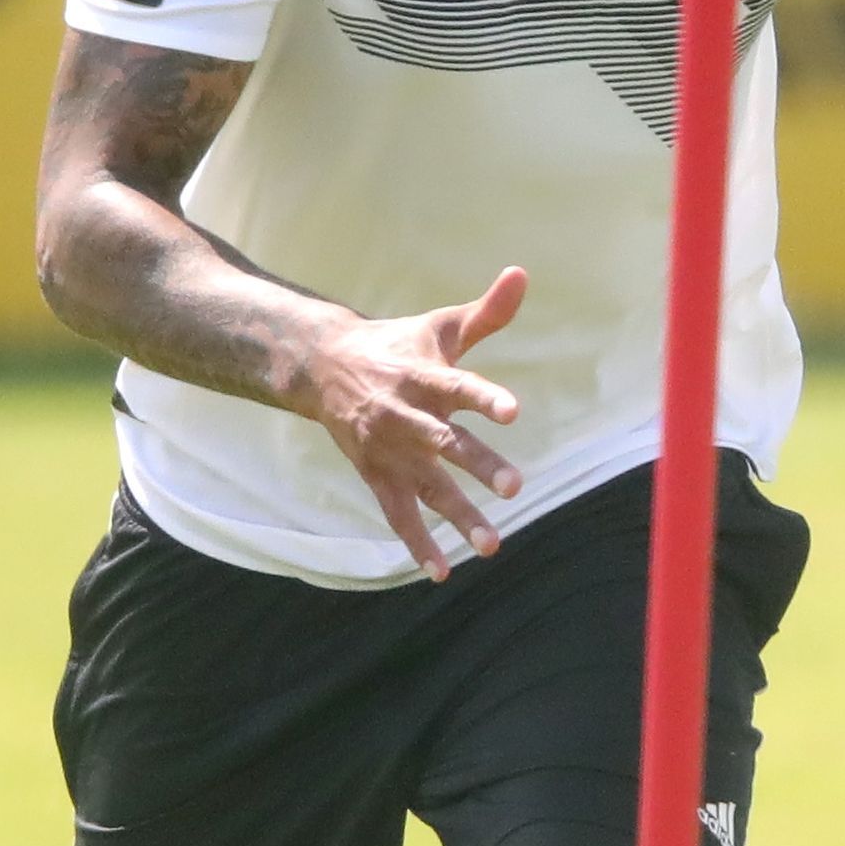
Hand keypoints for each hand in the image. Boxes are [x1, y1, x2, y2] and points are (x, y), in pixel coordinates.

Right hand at [293, 268, 529, 576]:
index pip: (458, 388)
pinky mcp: (376, 475)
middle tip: (515, 487)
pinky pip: (397, 514)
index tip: (512, 411)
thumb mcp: (439, 326)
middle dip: (479, 465)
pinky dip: (417, 544)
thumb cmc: (396, 344)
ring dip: (458, 516)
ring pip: (427, 487)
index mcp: (423, 377)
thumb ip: (486, 311)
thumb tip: (522, 274)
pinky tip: (442, 571)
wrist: (322, 367)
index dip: (484, 398)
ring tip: (492, 545)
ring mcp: (390, 451)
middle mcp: (406, 416)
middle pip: (446, 444)